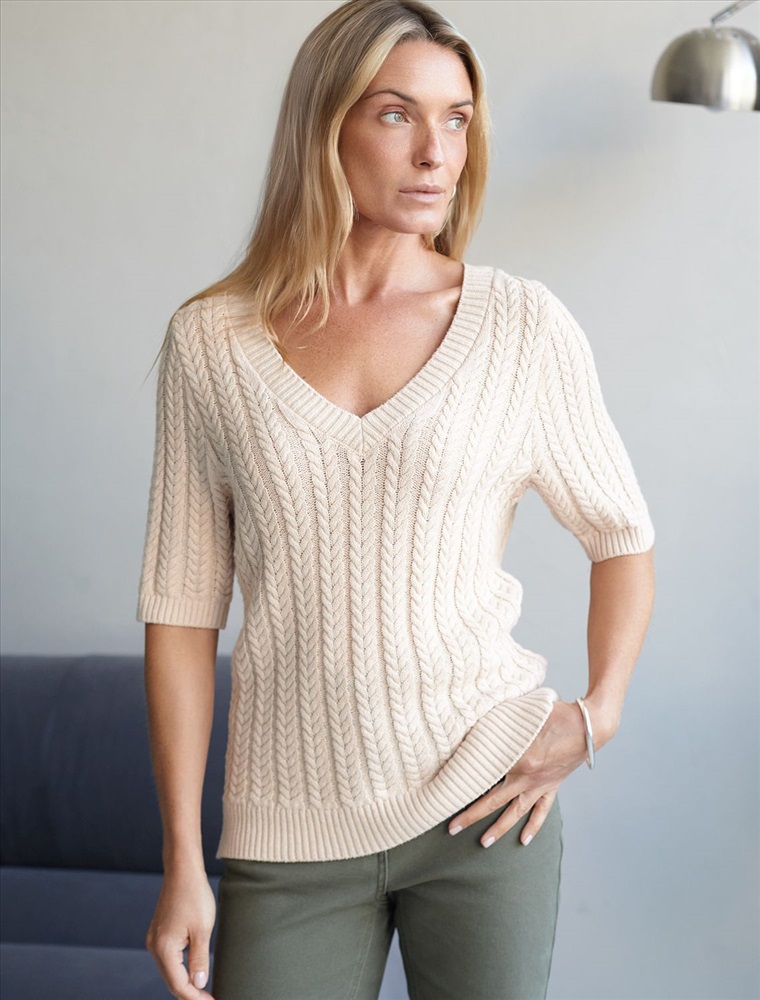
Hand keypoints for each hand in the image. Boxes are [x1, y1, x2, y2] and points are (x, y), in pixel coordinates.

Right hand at [145, 867, 216, 998]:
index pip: (179, 985)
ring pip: (170, 970)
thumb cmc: (194, 895)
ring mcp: (155, 939)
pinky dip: (180, 968)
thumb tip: (198, 984)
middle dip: (190, 992)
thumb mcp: (202, 930)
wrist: (182, 870)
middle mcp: (154, 946)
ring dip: (185, 981)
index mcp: (164, 949)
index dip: (195, 997)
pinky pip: (169, 958)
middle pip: (171, 980)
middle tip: (210, 998)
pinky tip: (193, 971)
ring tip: (204, 989)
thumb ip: (199, 960)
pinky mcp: (159, 932)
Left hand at [447, 700, 593, 847]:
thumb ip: (502, 724)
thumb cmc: (556, 714)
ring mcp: (541, 785)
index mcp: (518, 760)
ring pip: (515, 812)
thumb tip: (477, 724)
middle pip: (494, 801)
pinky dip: (533, 826)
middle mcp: (528, 778)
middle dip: (472, 816)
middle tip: (453, 828)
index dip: (465, 783)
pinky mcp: (553, 787)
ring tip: (484, 843)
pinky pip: (541, 811)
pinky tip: (524, 840)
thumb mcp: (524, 715)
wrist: (590, 726)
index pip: (485, 774)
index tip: (447, 792)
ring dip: (499, 828)